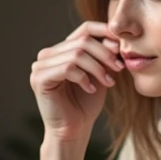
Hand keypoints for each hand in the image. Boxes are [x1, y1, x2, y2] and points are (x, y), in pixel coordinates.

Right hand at [30, 22, 123, 143]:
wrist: (74, 130)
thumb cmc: (86, 103)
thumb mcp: (100, 74)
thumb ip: (104, 55)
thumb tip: (115, 37)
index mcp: (61, 50)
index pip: (84, 29)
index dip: (104, 32)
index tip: (122, 45)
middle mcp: (48, 54)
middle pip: (82, 41)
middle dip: (105, 54)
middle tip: (119, 68)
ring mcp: (40, 66)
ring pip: (76, 54)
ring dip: (97, 68)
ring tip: (108, 82)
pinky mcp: (39, 79)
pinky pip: (67, 68)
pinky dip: (84, 78)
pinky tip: (91, 89)